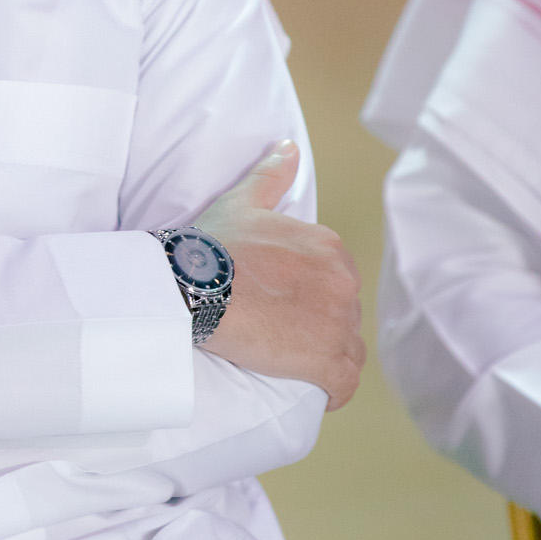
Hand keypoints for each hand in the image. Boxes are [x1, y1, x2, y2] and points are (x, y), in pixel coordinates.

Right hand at [195, 139, 364, 409]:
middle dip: (319, 329)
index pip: (335, 282)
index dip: (310, 298)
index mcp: (329, 247)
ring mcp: (338, 322)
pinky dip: (334, 391)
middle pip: (342, 315)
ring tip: (294, 367)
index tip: (283, 308)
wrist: (193, 288)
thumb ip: (272, 174)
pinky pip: (345, 383)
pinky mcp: (327, 360)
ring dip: (327, 360)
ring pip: (347, 350)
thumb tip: (288, 146)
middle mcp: (343, 282)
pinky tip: (317, 393)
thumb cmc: (211, 246)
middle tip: (281, 338)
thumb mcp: (243, 201)